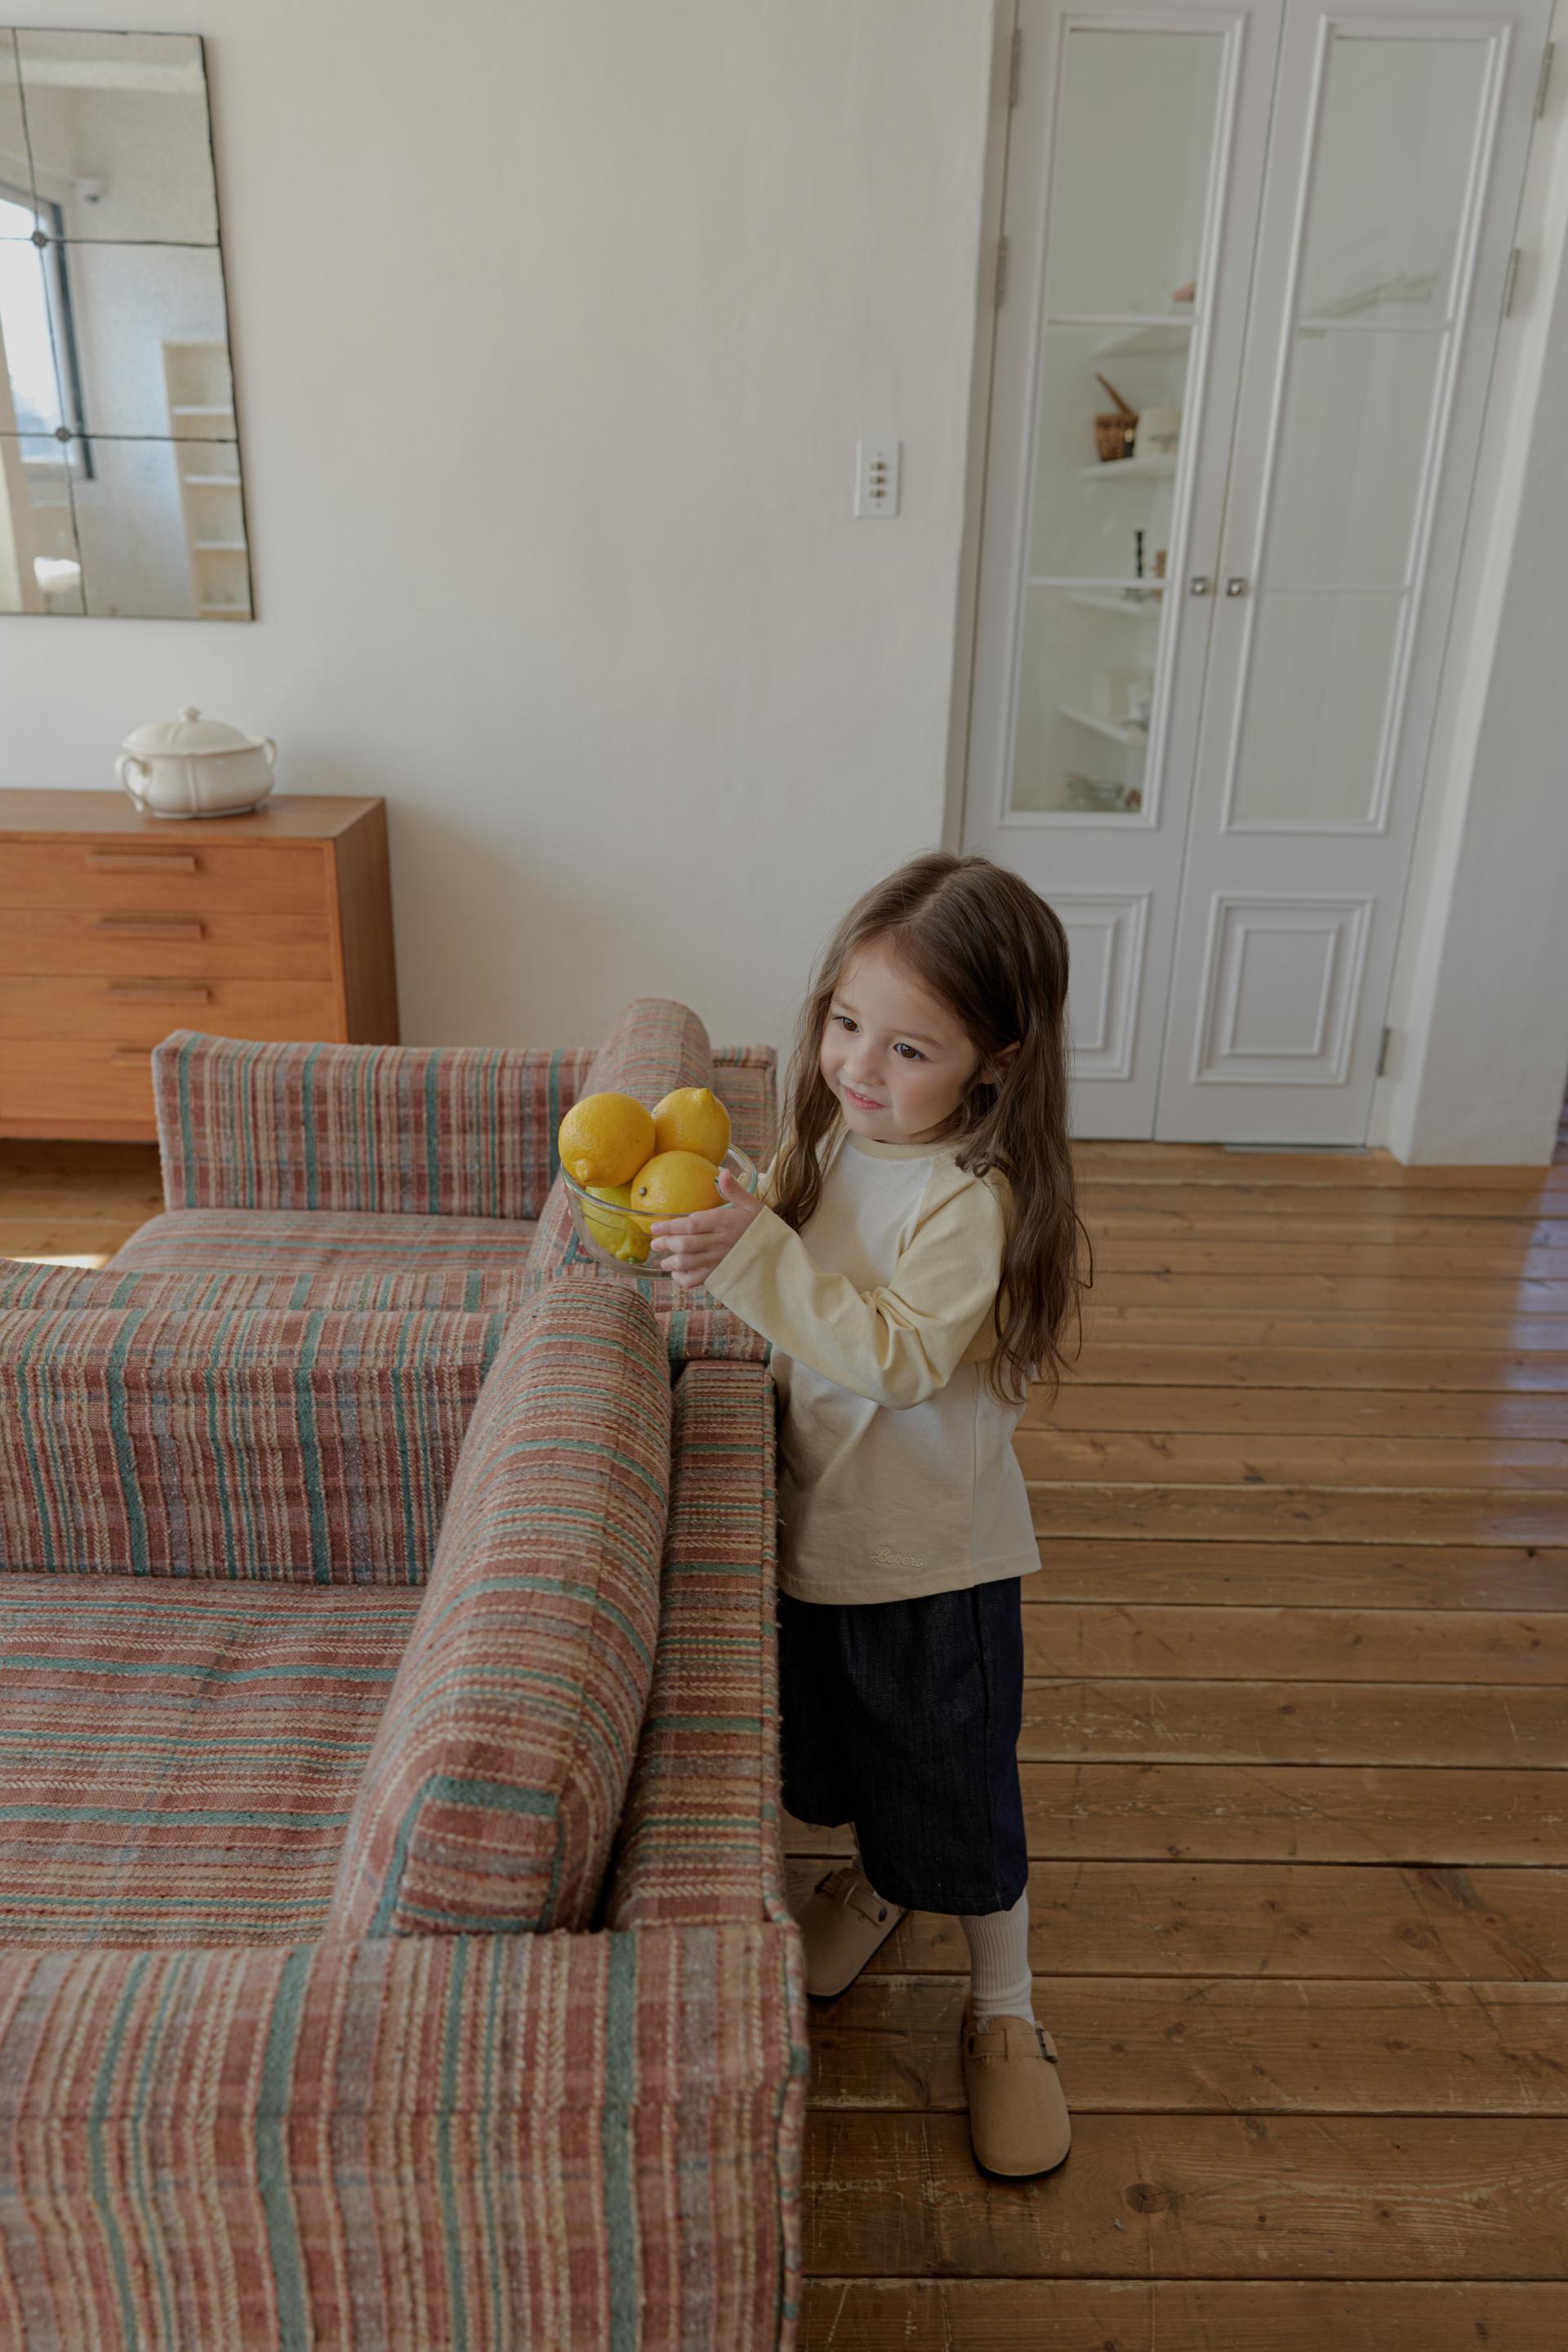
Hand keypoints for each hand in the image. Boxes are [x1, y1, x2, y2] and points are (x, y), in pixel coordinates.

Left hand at [648, 1167, 763, 1290]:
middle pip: (685, 1245)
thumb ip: (734, 1190)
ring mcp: (719, 1261)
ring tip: (663, 1260)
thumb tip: (722, 1171)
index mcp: (724, 1223)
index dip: (670, 1227)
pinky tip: (678, 1273)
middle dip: (666, 1244)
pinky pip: (697, 1280)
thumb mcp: (752, 1205)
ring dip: (671, 1262)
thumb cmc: (761, 1227)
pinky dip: (684, 1279)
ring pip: (688, 1263)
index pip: (691, 1224)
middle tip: (654, 1243)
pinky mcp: (720, 1275)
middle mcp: (719, 1242)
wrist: (778, 1253)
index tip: (655, 1227)